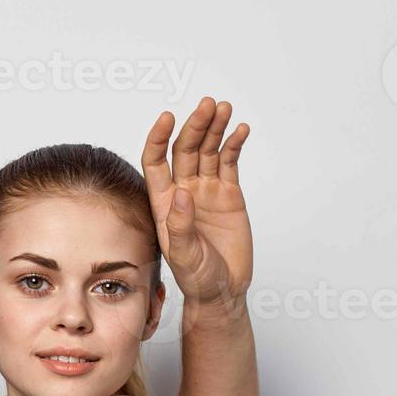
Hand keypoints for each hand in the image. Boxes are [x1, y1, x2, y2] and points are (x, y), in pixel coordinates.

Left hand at [142, 97, 254, 312]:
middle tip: (207, 106)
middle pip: (185, 149)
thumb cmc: (197, 277)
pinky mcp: (229, 194)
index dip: (158, 138)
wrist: (222, 289)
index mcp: (164, 202)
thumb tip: (181, 193)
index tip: (167, 118)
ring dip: (215, 128)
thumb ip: (180, 226)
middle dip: (195, 126)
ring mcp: (206, 190)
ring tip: (223, 109)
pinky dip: (234, 144)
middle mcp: (183, 190)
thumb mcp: (185, 256)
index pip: (156, 161)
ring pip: (208, 151)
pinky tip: (240, 129)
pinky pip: (229, 162)